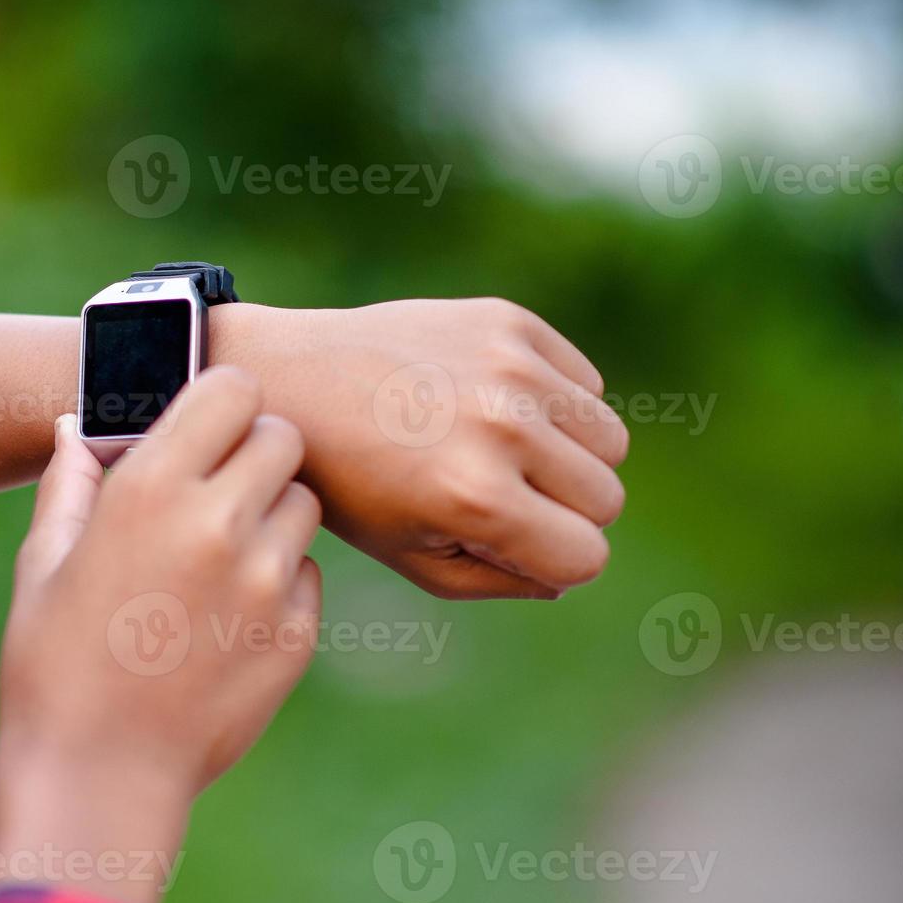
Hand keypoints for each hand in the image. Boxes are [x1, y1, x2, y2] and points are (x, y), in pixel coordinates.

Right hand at [0, 367, 321, 902]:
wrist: (98, 777)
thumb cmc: (51, 666)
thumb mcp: (44, 564)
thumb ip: (70, 483)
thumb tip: (70, 427)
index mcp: (150, 489)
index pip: (233, 390)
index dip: (223, 400)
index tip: (208, 421)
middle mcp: (219, 523)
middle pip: (282, 437)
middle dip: (253, 449)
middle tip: (218, 484)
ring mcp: (268, 581)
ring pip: (305, 502)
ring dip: (272, 510)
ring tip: (220, 552)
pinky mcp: (297, 633)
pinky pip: (309, 571)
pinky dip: (282, 577)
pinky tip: (230, 611)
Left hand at [213, 298, 627, 598]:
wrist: (292, 381)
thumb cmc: (350, 484)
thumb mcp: (413, 557)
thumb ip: (503, 581)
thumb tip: (568, 571)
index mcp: (477, 497)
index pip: (588, 556)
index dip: (549, 560)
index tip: (504, 542)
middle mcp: (504, 427)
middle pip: (607, 498)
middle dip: (562, 511)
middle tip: (498, 495)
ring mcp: (510, 367)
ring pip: (610, 439)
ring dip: (567, 456)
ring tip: (497, 451)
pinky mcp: (508, 321)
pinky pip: (585, 383)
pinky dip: (555, 402)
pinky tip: (489, 403)